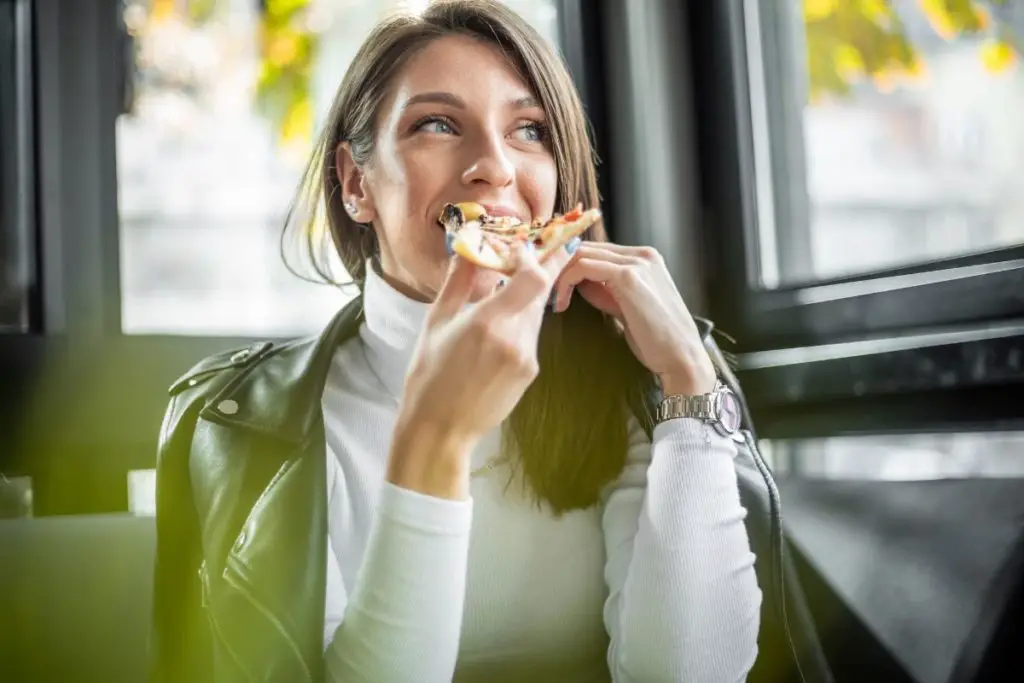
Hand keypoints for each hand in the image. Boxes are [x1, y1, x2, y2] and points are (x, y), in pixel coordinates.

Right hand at [398, 244, 572, 449]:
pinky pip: (531, 337)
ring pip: (536, 314)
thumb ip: (457, 282)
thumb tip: (467, 248)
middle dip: (534, 271)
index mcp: (487, 323)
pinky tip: (496, 335)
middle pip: (540, 291)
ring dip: (524, 300)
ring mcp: (527, 358)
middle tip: (523, 257)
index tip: (517, 249)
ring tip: (500, 298)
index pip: (533, 278)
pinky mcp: (531, 373)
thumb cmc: (429, 376)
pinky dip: (519, 325)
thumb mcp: (436, 323)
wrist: (440, 429)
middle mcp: (514, 339)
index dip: (532, 258)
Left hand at [552, 243, 716, 395]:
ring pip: (581, 254)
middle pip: (586, 248)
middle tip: (543, 292)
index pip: (596, 251)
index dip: (568, 266)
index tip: (551, 286)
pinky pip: (584, 268)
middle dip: (559, 268)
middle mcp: (642, 254)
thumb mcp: (626, 308)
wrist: (680, 356)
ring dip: (559, 275)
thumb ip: (605, 291)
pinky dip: (566, 282)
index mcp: (644, 259)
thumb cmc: (656, 339)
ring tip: (552, 300)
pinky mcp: (628, 276)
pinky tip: (562, 304)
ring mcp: (636, 262)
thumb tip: (579, 284)